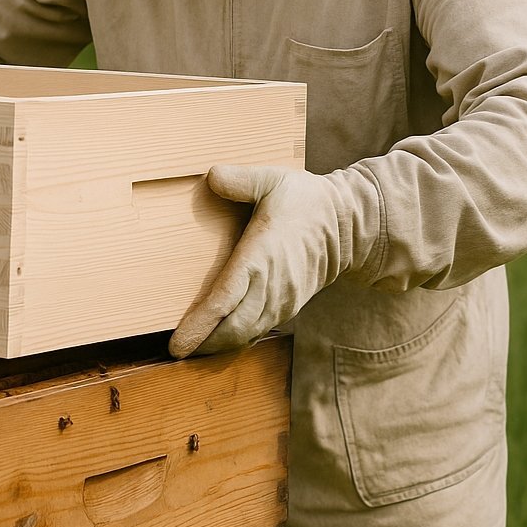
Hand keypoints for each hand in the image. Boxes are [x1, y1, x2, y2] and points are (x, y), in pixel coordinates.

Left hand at [168, 164, 345, 357]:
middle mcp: (271, 286)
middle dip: (203, 344)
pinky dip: (238, 339)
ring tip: (193, 350)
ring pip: (246, 334)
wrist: (350, 224)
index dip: (198, 326)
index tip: (176, 343)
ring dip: (219, 346)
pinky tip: (222, 340)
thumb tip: (211, 176)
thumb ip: (241, 179)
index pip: (223, 301)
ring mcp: (282, 300)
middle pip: (232, 329)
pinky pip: (259, 329)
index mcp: (260, 257)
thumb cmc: (307, 200)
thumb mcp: (273, 179)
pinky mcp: (289, 305)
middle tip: (176, 351)